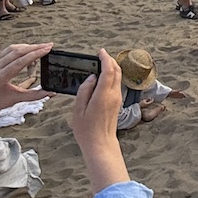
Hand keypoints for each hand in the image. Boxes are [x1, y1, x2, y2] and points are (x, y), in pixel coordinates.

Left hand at [0, 42, 52, 115]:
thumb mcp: (16, 100)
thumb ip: (35, 95)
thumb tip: (51, 92)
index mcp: (0, 77)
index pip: (21, 61)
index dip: (35, 54)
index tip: (47, 49)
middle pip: (17, 51)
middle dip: (34, 47)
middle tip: (48, 45)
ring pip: (12, 49)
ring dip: (27, 47)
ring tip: (40, 50)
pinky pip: (7, 51)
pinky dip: (19, 49)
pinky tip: (27, 52)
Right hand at [71, 50, 130, 190]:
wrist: (100, 145)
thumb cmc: (87, 130)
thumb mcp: (78, 109)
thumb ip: (85, 90)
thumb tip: (92, 77)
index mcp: (103, 95)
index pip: (109, 70)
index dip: (105, 58)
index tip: (100, 52)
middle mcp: (114, 95)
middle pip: (117, 71)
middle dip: (110, 61)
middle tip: (100, 56)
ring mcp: (117, 99)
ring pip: (118, 78)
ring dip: (112, 69)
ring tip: (100, 66)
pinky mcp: (117, 104)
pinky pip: (116, 85)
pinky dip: (111, 77)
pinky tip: (102, 79)